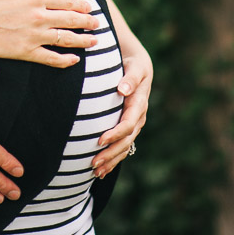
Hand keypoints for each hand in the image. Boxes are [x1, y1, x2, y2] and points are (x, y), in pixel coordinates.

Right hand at [0, 0, 98, 66]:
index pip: (67, 1)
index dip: (81, 4)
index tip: (89, 7)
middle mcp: (39, 16)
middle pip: (71, 19)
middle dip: (87, 22)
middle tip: (96, 24)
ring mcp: (34, 36)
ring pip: (66, 39)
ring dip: (83, 40)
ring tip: (93, 41)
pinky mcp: (26, 52)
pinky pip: (50, 58)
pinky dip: (65, 60)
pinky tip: (73, 60)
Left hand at [92, 48, 152, 178]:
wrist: (138, 65)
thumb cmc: (133, 63)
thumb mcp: (135, 66)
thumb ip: (130, 78)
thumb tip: (123, 89)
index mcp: (139, 103)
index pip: (128, 123)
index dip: (115, 133)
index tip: (99, 140)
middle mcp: (138, 116)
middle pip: (126, 140)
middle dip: (110, 153)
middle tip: (93, 163)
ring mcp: (135, 124)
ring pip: (125, 147)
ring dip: (111, 160)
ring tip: (95, 172)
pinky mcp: (129, 127)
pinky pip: (123, 146)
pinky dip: (113, 159)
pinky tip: (102, 170)